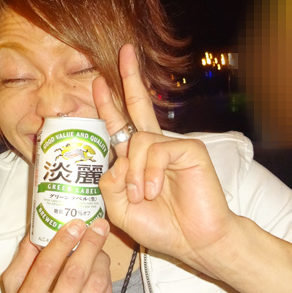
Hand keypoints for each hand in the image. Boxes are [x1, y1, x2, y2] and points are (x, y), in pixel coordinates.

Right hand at [0, 219, 111, 292]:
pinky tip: (99, 266)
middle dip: (89, 245)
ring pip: (95, 284)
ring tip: (97, 244)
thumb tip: (37, 231)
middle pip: (75, 275)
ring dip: (100, 258)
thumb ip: (22, 260)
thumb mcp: (12, 291)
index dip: (61, 243)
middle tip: (98, 226)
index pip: (45, 269)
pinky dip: (104, 275)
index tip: (74, 225)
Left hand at [94, 44, 238, 275]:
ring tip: (142, 195)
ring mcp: (172, 146)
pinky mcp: (190, 149)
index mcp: (137, 159)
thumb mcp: (119, 209)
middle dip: (129, 78)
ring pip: (138, 140)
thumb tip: (115, 160)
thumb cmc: (160, 226)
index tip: (97, 83)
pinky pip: (157, 149)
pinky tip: (154, 190)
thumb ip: (109, 184)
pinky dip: (150, 172)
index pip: (120, 126)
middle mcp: (154, 147)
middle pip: (139, 106)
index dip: (108, 105)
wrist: (194, 242)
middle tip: (125, 50)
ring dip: (134, 172)